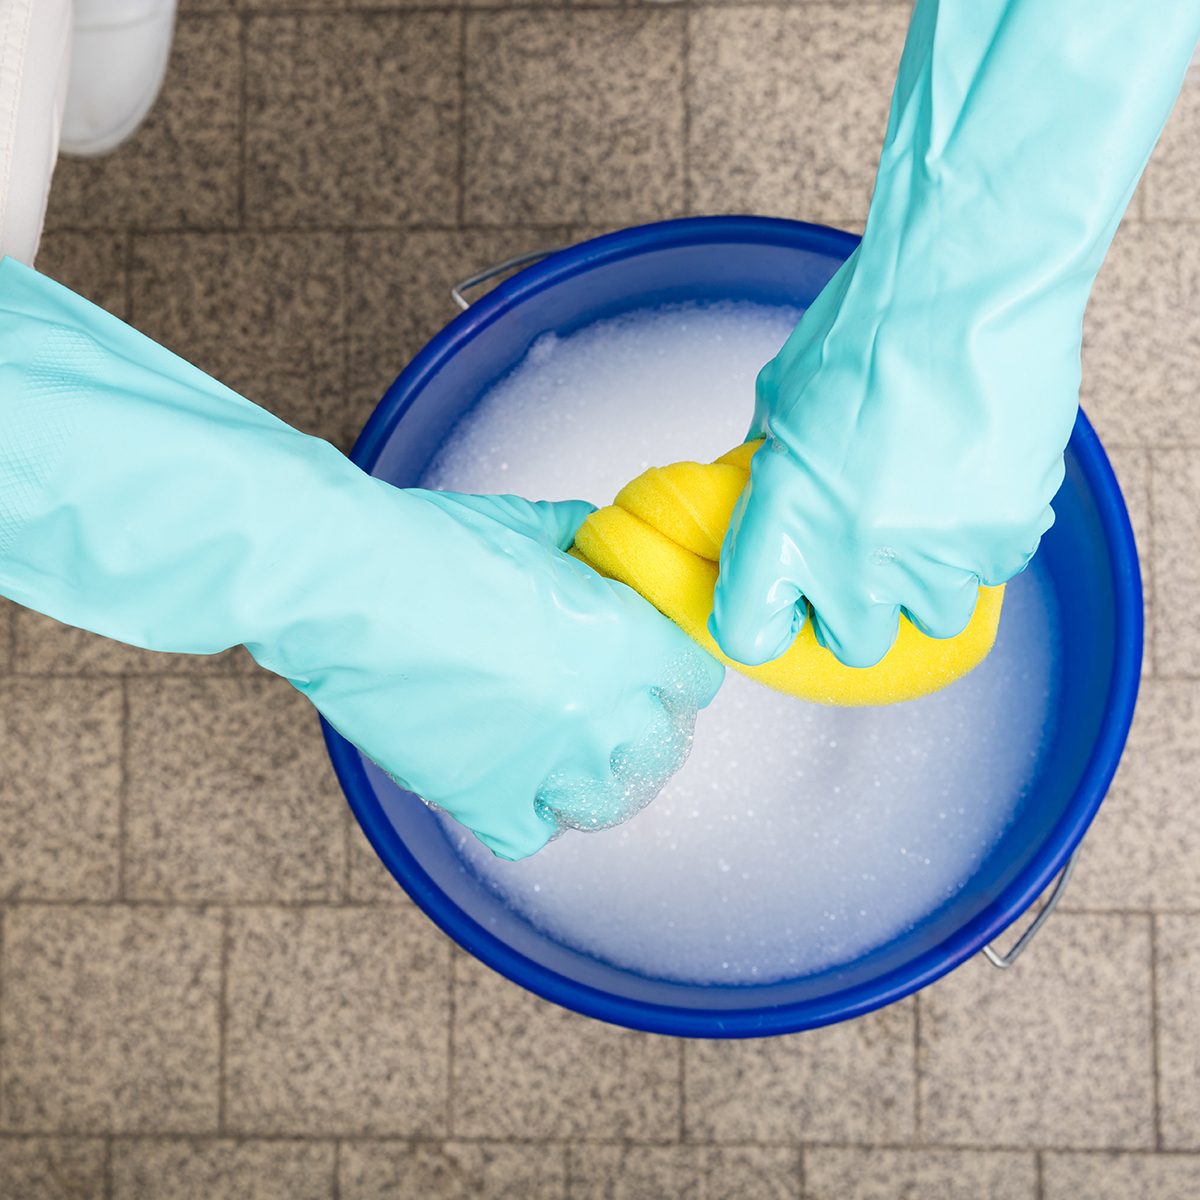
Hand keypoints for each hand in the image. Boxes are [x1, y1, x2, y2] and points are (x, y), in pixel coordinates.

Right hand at [0, 257, 721, 862]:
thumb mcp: (528, 527)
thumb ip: (582, 545)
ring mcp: (544, 765)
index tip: (652, 671)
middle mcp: (599, 711)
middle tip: (605, 709)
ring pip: (606, 803)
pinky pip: (532, 834)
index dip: (673, 672)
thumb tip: (598, 543)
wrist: (344, 585)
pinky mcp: (481, 800)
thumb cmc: (429, 545)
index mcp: (624, 640)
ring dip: (591, 779)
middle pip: (661, 748)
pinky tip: (508, 780)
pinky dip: (525, 814)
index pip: (695, 680)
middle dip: (639, 726)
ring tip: (565, 755)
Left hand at [710, 0, 1199, 668]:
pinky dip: (981, 537)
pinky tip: (971, 476)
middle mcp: (854, 556)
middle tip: (862, 556)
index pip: (749, 631)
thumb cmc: (870, 326)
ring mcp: (935, 555)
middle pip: (855, 646)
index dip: (760, 621)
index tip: (774, 604)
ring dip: (927, 577)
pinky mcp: (1004, 537)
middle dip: (857, 610)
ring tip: (927, 506)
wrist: (970, 282)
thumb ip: (770, 471)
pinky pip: (991, 569)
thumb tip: (765, 505)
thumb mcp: (782, 402)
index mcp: (783, 520)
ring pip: (934, 615)